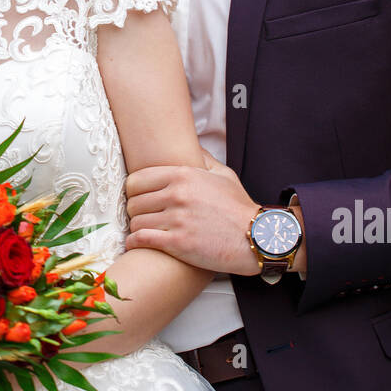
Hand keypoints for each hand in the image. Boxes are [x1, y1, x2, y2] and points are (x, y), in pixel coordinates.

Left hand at [124, 151, 262, 275]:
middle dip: (135, 211)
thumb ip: (202, 159)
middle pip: (133, 202)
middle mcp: (177, 194)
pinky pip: (141, 239)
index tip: (139, 198)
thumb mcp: (223, 175)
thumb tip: (190, 147)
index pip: (136, 180)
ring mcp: (177, 218)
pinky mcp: (178, 242)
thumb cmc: (239, 208)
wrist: (257, 237)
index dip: (133, 191)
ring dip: (136, 228)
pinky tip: (137, 243)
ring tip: (143, 231)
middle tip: (142, 217)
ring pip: (135, 222)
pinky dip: (135, 242)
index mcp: (183, 175)